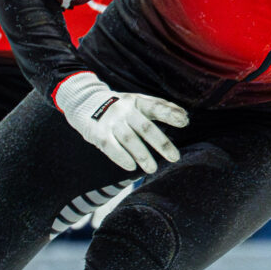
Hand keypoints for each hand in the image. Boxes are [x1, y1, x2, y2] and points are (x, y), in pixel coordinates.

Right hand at [56, 72, 188, 173]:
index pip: (156, 106)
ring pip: (130, 140)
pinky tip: (132, 167)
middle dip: (162, 143)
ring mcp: (111, 121)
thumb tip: (184, 117)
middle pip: (146, 127)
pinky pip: (111, 147)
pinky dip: (122, 158)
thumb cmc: (121, 106)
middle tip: (175, 157)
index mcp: (137, 101)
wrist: (86, 102)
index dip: (170, 113)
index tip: (184, 122)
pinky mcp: (98, 133)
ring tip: (152, 169)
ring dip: (143, 156)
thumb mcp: (138, 101)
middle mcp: (125, 109)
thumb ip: (160, 108)